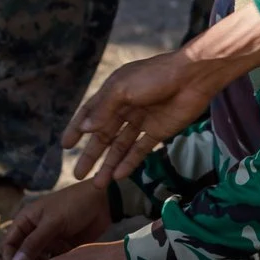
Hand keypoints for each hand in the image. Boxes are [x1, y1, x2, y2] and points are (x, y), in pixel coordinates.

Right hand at [6, 181, 113, 259]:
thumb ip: (34, 242)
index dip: (10, 257)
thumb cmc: (75, 203)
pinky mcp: (63, 247)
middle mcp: (35, 231)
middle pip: (23, 254)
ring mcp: (49, 240)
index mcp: (26, 220)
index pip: (9, 242)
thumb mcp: (53, 221)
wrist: (103, 202)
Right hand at [65, 51, 222, 183]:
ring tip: (98, 184)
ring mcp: (142, 120)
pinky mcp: (159, 131)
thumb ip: (104, 109)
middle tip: (78, 174)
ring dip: (109, 164)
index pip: (90, 113)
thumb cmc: (155, 76)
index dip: (77, 128)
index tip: (66, 146)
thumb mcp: (123, 89)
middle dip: (92, 155)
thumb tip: (86, 129)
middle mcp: (125, 107)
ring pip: (121, 146)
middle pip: (104, 135)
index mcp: (113, 92)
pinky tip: (119, 176)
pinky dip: (130, 162)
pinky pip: (140, 150)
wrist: (193, 76)